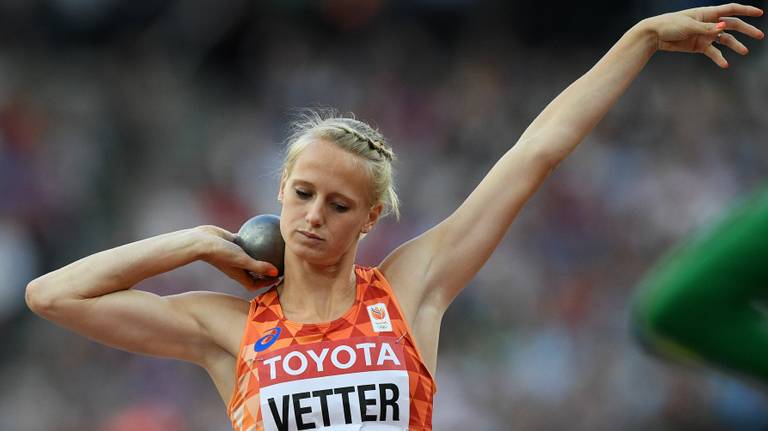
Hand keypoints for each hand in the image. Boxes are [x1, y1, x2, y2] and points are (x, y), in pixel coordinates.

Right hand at [194, 225, 280, 290]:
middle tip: (280, 261)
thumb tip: (277, 273)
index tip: (277, 278)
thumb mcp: (242, 260)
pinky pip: (245, 240)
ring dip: (261, 252)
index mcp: (238, 275)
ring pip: (250, 254)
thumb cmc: (221, 253)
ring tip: (275, 244)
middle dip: (266, 269)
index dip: (266, 284)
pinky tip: (263, 229)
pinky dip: (253, 237)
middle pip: (254, 271)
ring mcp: (233, 254)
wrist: (200, 241)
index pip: (254, 284)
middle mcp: (236, 266)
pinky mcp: (231, 242)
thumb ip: (259, 267)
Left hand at [644, 3, 763, 67]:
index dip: (746, 11)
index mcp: (708, 13)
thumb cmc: (670, 25)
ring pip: (725, 40)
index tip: (760, 13)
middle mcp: (709, 23)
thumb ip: (707, 28)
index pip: (731, 10)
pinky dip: (719, 58)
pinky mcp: (699, 46)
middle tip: (759, 35)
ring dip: (735, 45)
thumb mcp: (689, 26)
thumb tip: (723, 27)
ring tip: (744, 52)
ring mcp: (705, 35)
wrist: (655, 36)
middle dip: (746, 30)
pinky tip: (725, 64)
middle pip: (732, 25)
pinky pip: (712, 52)